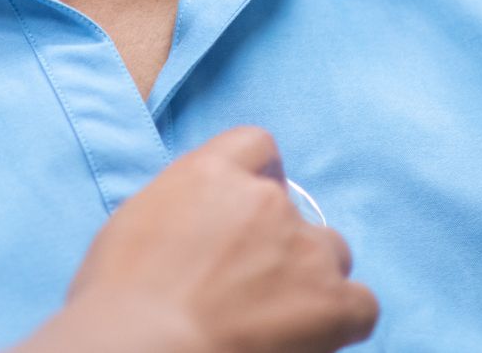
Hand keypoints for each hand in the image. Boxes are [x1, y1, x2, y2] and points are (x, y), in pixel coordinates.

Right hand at [18, 128, 376, 352]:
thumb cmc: (119, 296)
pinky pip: (362, 303)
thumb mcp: (135, 221)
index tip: (247, 208)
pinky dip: (343, 319)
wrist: (146, 345)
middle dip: (280, 240)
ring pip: (332, 252)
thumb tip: (196, 225)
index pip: (257, 147)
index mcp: (210, 173)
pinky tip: (311, 336)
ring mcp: (304, 249)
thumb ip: (180, 206)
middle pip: (295, 208)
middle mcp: (265, 200)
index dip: (260, 176)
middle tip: (250, 281)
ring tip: (277, 314)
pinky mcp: (334, 302)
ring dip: (311, 276)